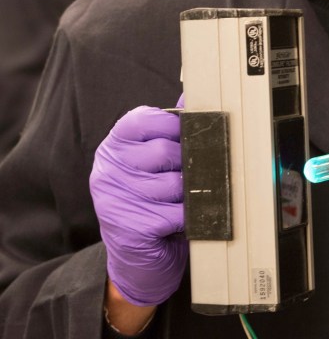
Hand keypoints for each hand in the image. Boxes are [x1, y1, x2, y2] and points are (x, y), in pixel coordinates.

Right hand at [90, 98, 186, 305]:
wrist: (138, 261)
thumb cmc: (152, 205)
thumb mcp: (154, 164)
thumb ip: (169, 130)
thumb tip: (190, 97)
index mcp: (115, 146)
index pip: (145, 119)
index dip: (174, 126)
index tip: (188, 138)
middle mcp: (108, 169)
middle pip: (166, 151)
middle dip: (188, 166)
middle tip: (189, 180)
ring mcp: (115, 199)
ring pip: (174, 184)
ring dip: (188, 196)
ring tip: (181, 203)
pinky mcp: (130, 227)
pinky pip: (178, 213)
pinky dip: (188, 218)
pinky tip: (180, 223)